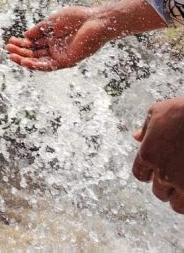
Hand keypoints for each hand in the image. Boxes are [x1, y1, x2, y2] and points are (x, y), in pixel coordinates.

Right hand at [6, 6, 109, 70]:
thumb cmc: (77, 18)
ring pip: (39, 61)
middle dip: (20, 51)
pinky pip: (49, 65)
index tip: (11, 41)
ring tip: (12, 56)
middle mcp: (55, 48)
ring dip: (25, 60)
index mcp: (52, 38)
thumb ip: (39, 29)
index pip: (33, 44)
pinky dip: (36, 65)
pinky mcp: (67, 61)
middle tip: (8, 48)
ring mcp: (61, 55)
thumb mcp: (52, 21)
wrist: (96, 21)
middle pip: (34, 53)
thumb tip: (25, 36)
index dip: (21, 43)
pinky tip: (25, 61)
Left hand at [132, 96, 183, 213]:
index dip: (149, 173)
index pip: (140, 174)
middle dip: (166, 186)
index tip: (158, 169)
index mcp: (148, 154)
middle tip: (177, 177)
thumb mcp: (158, 112)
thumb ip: (146, 128)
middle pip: (159, 192)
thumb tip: (136, 136)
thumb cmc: (182, 110)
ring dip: (181, 198)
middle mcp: (163, 172)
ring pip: (177, 205)